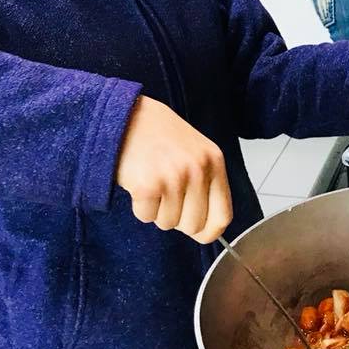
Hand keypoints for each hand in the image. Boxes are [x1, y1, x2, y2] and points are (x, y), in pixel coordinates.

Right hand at [116, 95, 233, 242]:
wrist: (126, 116)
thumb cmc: (159, 134)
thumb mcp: (194, 151)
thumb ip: (204, 183)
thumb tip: (205, 227)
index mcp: (214, 161)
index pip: (223, 215)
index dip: (209, 231)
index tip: (199, 232)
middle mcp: (197, 169)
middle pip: (193, 225)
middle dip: (177, 218)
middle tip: (164, 193)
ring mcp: (173, 177)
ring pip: (168, 223)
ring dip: (156, 209)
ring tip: (151, 181)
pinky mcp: (148, 185)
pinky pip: (146, 216)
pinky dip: (139, 206)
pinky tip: (138, 182)